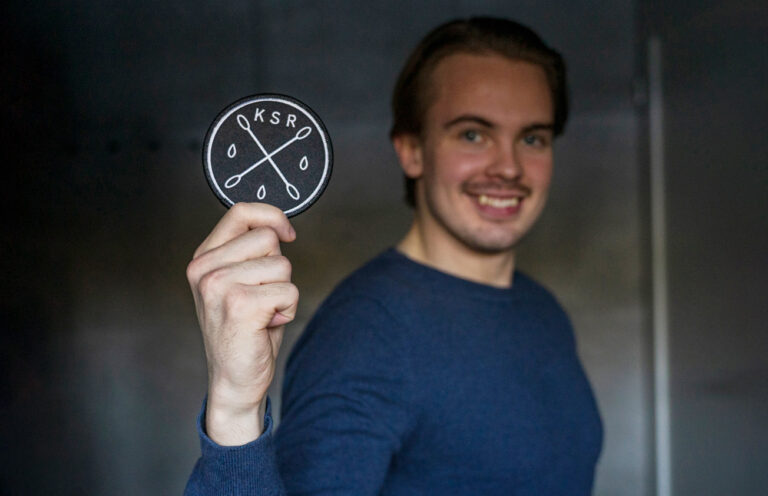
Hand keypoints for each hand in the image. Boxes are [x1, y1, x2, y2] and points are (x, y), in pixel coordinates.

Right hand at [186, 203, 297, 444]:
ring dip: (283, 292)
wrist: (234, 379)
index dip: (272, 217)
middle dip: (278, 268)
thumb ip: (250, 252)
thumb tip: (278, 227)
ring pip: (282, 265)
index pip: (241, 212)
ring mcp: (218, 285)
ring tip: (263, 313)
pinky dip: (287, 309)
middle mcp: (205, 269)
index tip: (287, 235)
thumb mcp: (240, 282)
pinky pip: (288, 290)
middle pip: (268, 238)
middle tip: (262, 296)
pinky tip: (266, 325)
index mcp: (204, 258)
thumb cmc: (245, 330)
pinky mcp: (239, 304)